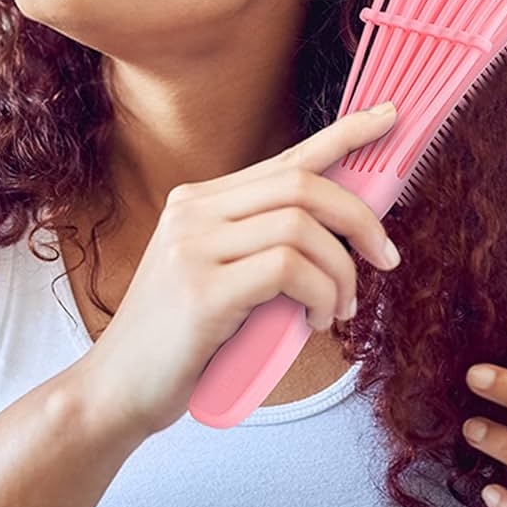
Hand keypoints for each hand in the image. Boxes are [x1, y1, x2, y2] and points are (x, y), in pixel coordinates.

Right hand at [84, 104, 400, 436]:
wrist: (117, 390)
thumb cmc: (183, 337)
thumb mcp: (222, 275)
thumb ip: (263, 246)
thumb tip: (341, 234)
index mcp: (200, 201)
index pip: (285, 158)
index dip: (344, 134)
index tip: (389, 116)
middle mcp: (193, 210)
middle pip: (302, 184)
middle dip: (360, 218)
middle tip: (387, 258)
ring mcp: (192, 246)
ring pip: (301, 227)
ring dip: (341, 271)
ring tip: (338, 309)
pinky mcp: (201, 289)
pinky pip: (289, 270)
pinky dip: (320, 294)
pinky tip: (315, 322)